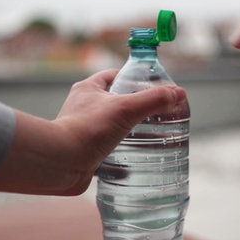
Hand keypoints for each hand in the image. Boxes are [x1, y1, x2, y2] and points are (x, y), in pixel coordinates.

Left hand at [0, 69, 186, 195]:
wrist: (60, 163)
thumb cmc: (87, 130)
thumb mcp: (126, 109)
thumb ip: (153, 99)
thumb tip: (178, 93)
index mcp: (88, 89)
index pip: (115, 75)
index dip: (135, 78)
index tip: (153, 87)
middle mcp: (82, 107)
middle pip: (115, 102)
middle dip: (135, 108)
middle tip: (157, 116)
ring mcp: (82, 130)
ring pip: (111, 127)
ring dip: (128, 132)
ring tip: (150, 138)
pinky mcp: (82, 152)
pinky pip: (105, 149)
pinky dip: (119, 153)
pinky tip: (133, 160)